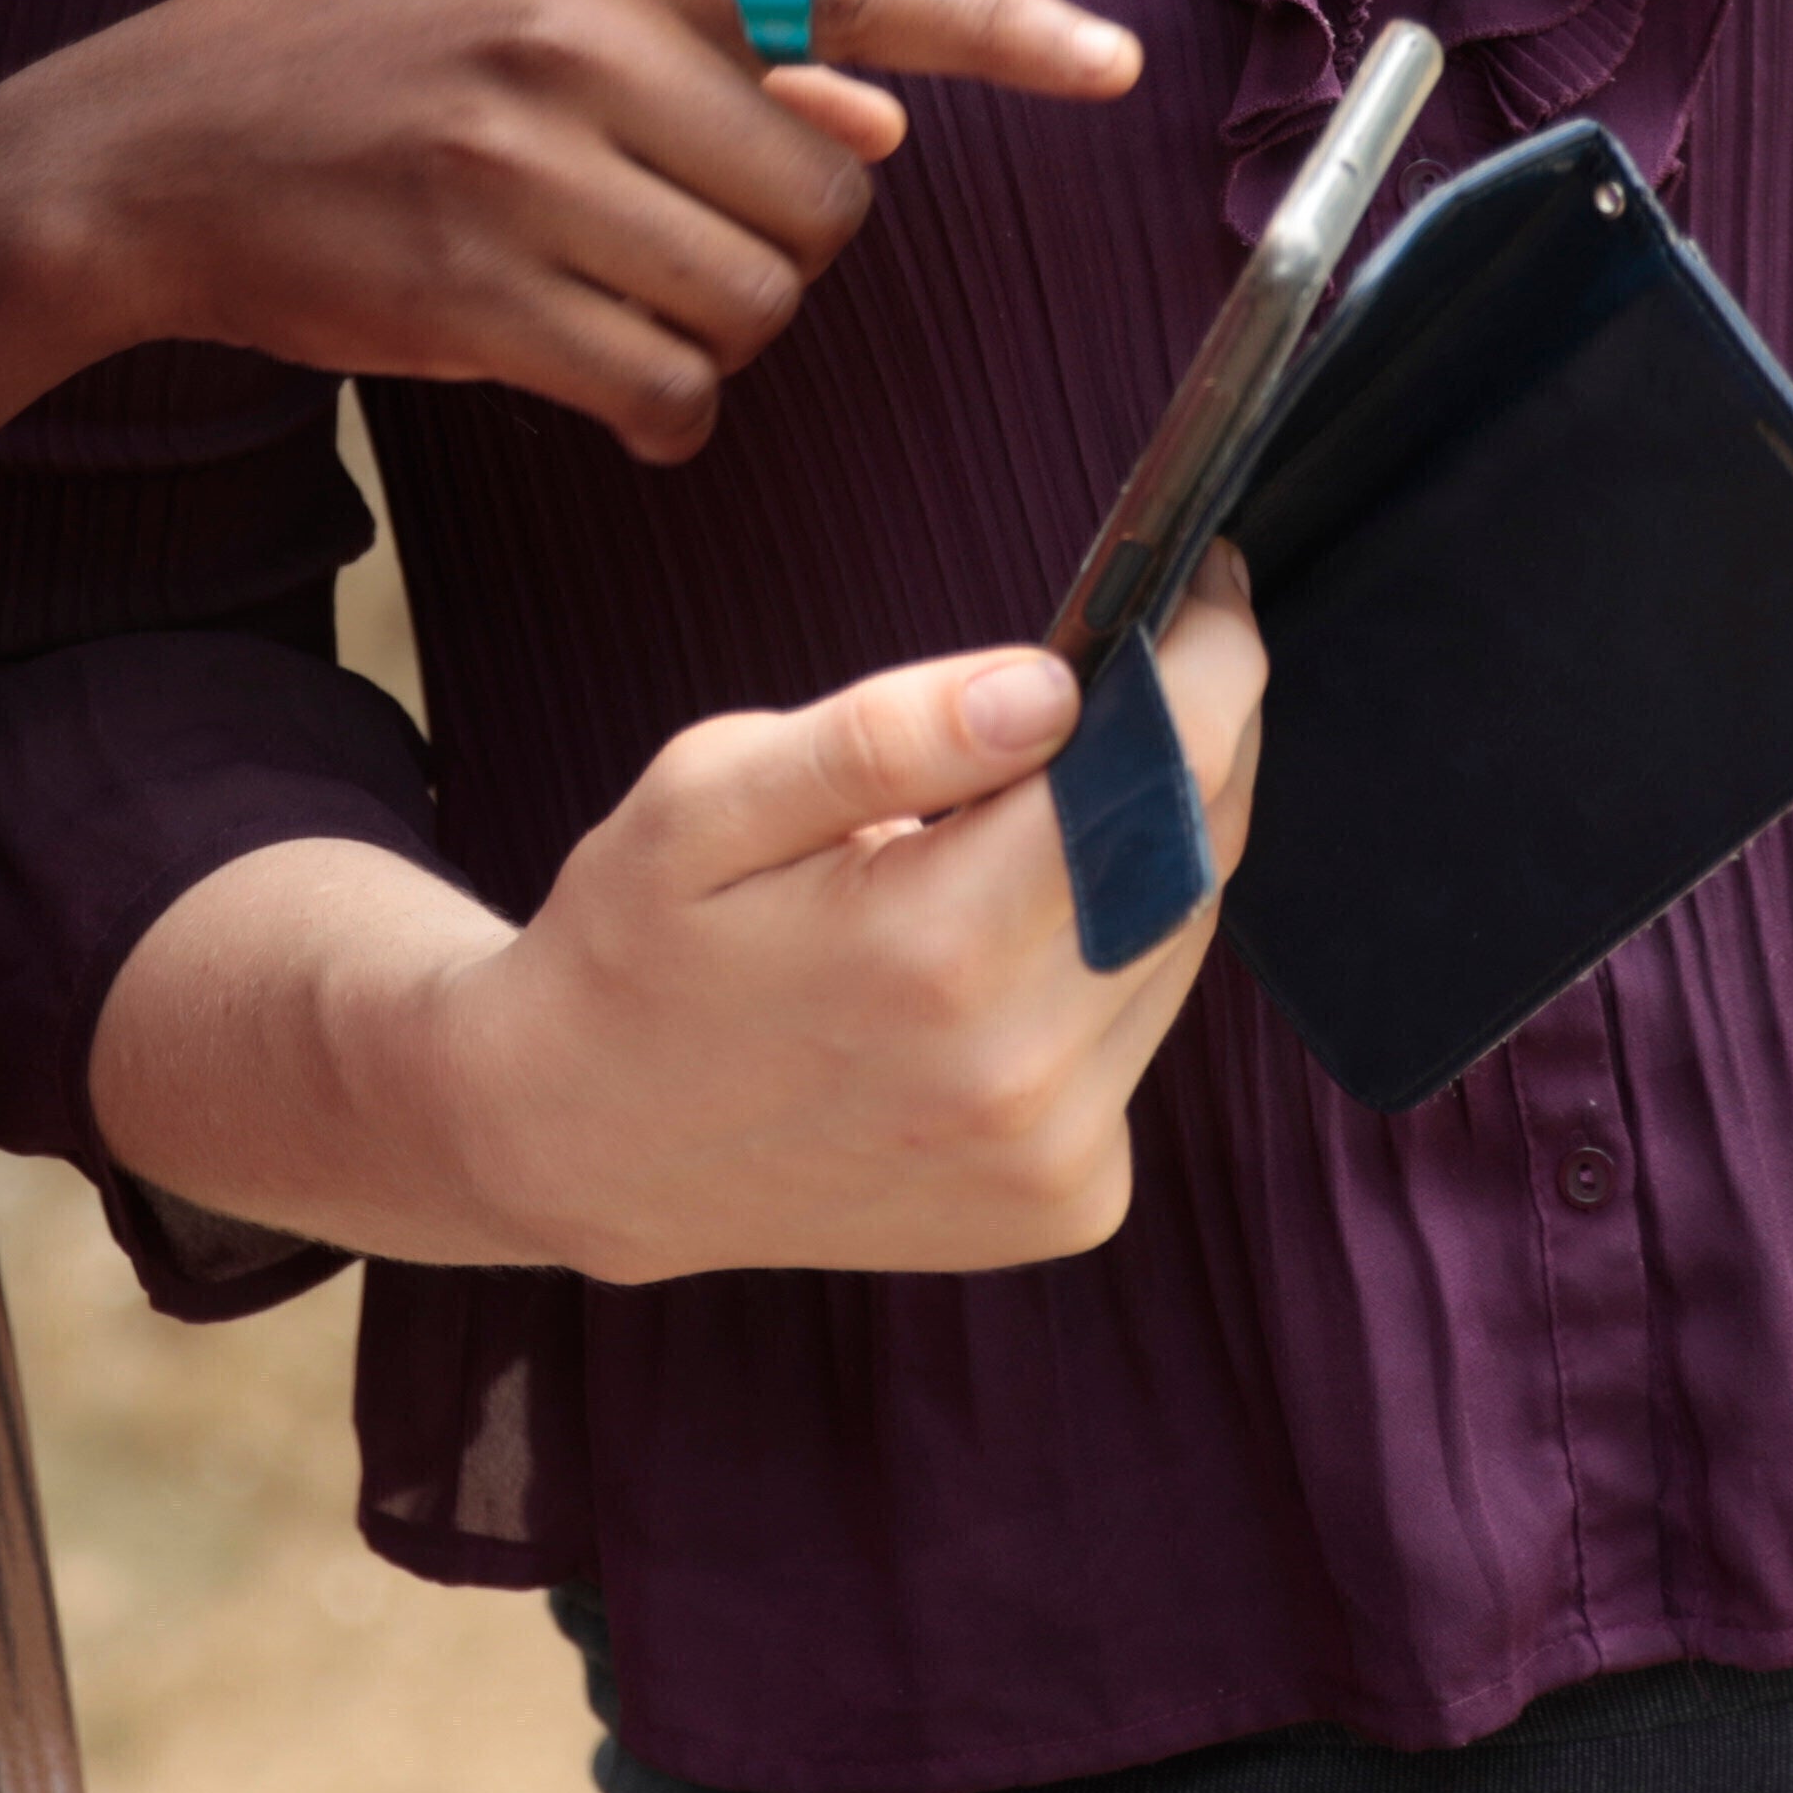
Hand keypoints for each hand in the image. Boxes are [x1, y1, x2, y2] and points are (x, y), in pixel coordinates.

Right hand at [12, 0, 1138, 462]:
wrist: (154, 147)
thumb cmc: (364, 61)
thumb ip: (708, 47)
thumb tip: (880, 127)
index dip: (995, 29)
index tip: (1114, 63)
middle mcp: (582, 57)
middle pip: (821, 204)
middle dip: (787, 248)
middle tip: (684, 237)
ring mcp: (526, 181)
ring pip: (751, 306)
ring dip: (717, 334)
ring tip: (619, 301)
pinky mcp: (479, 301)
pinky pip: (661, 390)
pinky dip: (659, 410)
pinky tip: (600, 380)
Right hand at [406, 564, 1266, 1283]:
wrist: (580, 1146)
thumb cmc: (635, 944)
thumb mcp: (706, 797)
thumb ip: (882, 736)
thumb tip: (1051, 685)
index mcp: (931, 951)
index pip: (1153, 778)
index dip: (1210, 669)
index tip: (1212, 589)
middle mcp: (1016, 1073)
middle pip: (1189, 858)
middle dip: (1198, 742)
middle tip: (1162, 660)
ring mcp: (1050, 1156)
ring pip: (1177, 945)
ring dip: (1153, 848)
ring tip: (1072, 783)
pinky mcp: (1066, 1203)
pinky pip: (1137, 1033)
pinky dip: (1111, 954)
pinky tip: (1026, 922)